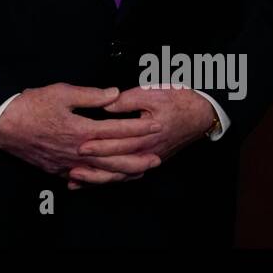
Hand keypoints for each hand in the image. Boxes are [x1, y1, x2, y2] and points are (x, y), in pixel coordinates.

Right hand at [0, 83, 162, 183]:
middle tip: (157, 158)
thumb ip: (91, 95)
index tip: (154, 125)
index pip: (117, 130)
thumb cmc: (30, 106)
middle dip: (138, 158)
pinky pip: (84, 178)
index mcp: (81, 130)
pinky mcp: (57, 169)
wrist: (3, 124)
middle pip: (115, 158)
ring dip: (123, 172)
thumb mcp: (61, 92)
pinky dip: (100, 179)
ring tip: (139, 172)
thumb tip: (114, 94)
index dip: (137, 128)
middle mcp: (77, 150)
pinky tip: (108, 178)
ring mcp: (67, 163)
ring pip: (102, 172)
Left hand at [69, 86, 214, 188]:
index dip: (99, 146)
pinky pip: (129, 174)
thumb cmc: (178, 100)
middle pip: (118, 165)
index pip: (119, 144)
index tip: (80, 146)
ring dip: (100, 178)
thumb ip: (127, 100)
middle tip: (72, 167)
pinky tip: (94, 180)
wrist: (201, 113)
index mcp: (148, 134)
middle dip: (94, 167)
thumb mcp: (152, 93)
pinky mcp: (150, 160)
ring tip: (77, 180)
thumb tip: (106, 103)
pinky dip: (111, 178)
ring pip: (122, 175)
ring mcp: (150, 158)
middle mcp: (149, 151)